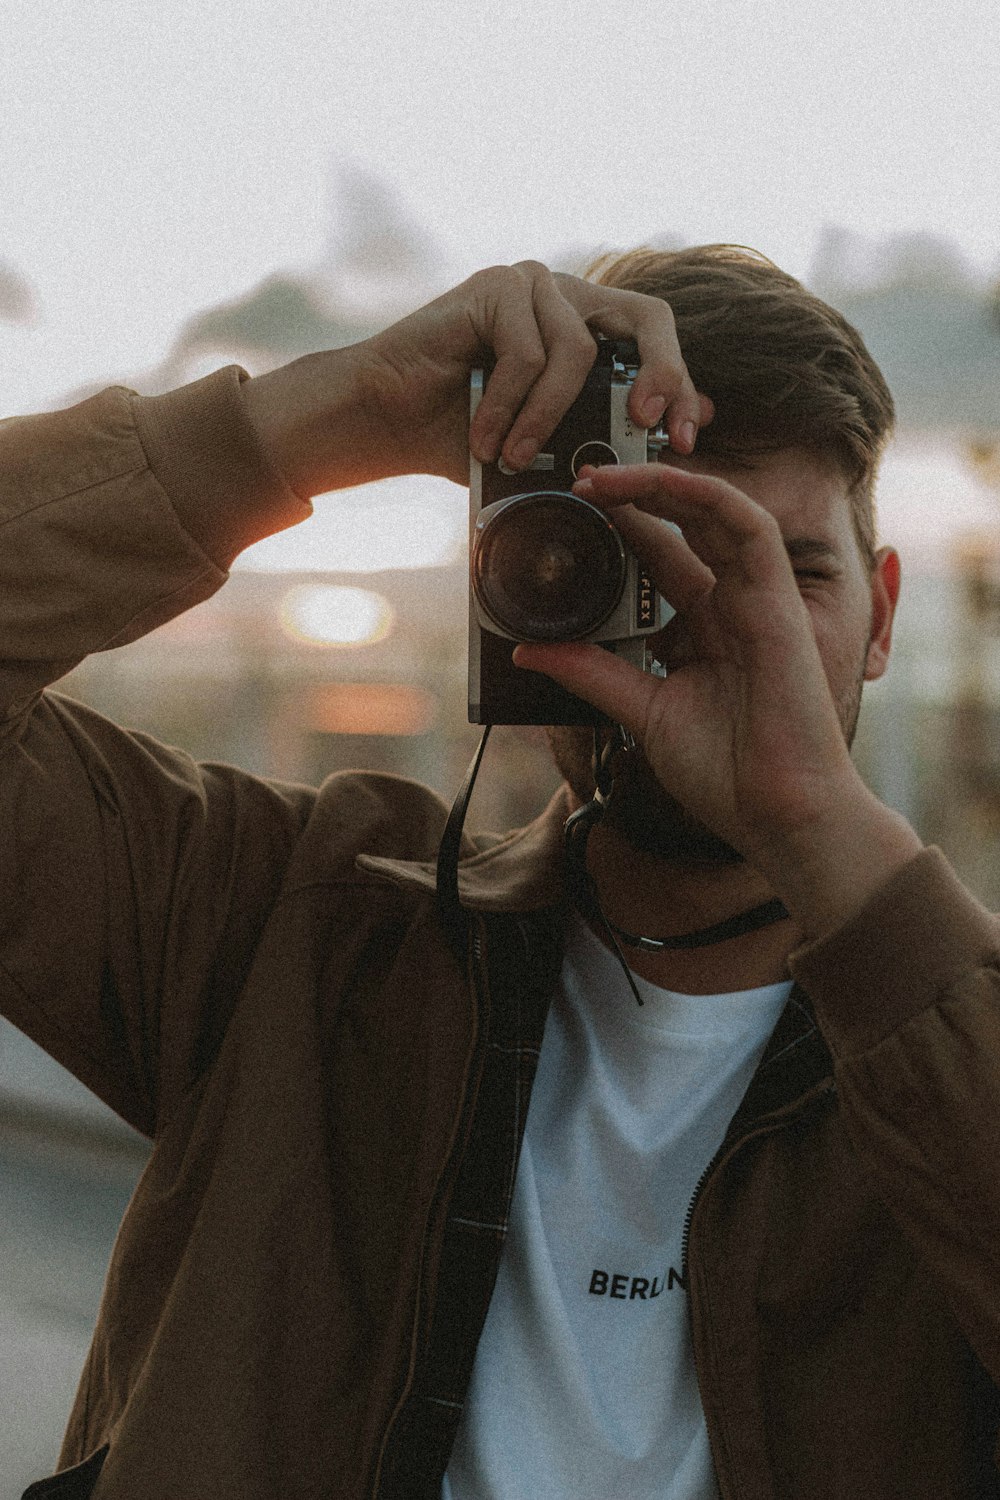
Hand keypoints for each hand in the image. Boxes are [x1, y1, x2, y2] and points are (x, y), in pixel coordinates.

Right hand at [242, 261, 712, 494]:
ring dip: (546, 419)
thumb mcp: (550, 442)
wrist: (386, 421)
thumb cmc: (462, 434)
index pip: (656, 338)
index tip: (688, 437)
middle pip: (647, 317)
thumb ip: (610, 429)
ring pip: (578, 352)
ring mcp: (531, 285)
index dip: (681, 384)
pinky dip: (510, 407)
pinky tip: (485, 439)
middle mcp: (565, 296)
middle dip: (659, 377)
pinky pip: (527, 353)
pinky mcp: (495, 287)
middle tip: (645, 428)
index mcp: (585, 325)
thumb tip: (688, 427)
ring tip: (513, 457)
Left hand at [513, 461, 921, 936]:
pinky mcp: (779, 600)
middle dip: (629, 497)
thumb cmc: (727, 773)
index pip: (658, 561)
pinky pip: (747, 526)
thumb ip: (591, 672)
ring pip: (712, 512)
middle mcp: (730, 606)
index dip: (616, 530)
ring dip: (657, 485)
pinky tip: (660, 484)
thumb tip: (530, 648)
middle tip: (575, 481)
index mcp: (702, 631)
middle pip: (680, 529)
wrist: (780, 815)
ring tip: (599, 477)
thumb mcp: (642, 710)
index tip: (565, 514)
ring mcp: (757, 598)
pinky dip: (705, 496)